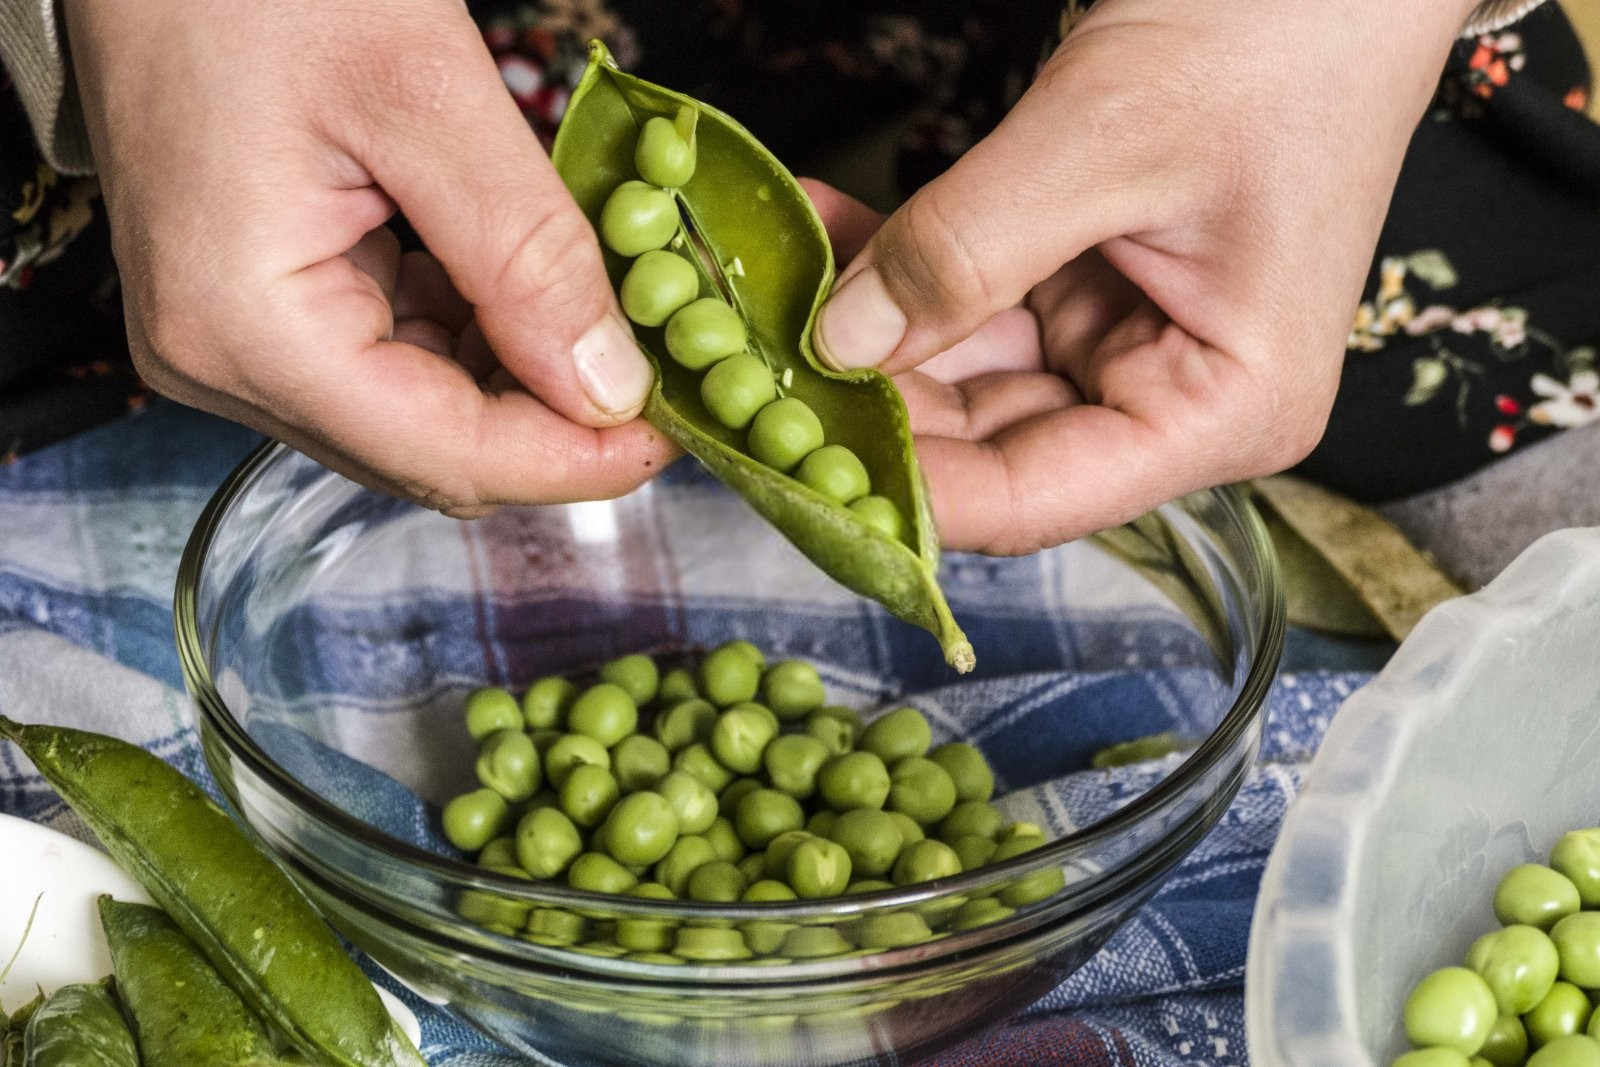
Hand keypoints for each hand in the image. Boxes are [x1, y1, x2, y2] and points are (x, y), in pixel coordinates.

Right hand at [64, 0, 673, 516]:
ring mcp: (235, 341)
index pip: (445, 455)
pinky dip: (474, 333)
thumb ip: (527, 254)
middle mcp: (225, 363)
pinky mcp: (259, 309)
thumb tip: (611, 389)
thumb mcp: (424, 95)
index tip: (678, 429)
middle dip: (557, 420)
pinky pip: (393, 359)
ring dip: (522, 376)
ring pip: (422, 414)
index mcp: (247, 329)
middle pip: (434, 450)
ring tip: (606, 309)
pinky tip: (524, 280)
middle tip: (662, 368)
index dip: (574, 459)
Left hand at [810, 0, 1475, 553]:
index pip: (1033, 499)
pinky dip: (899, 268)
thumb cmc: (1271, 32)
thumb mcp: (1099, 144)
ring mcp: (1128, 343)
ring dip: (865, 328)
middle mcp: (1176, 398)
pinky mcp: (1089, 286)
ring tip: (767, 283)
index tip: (787, 457)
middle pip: (986, 444)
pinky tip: (822, 232)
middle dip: (866, 403)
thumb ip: (962, 254)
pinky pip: (971, 300)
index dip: (904, 493)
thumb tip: (835, 346)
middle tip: (745, 363)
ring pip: (964, 372)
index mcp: (1225, 409)